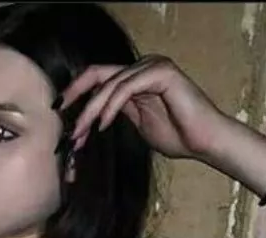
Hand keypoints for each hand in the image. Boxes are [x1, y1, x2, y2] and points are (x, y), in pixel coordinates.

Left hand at [59, 55, 228, 159]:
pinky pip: (127, 88)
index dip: (77, 92)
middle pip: (99, 75)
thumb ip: (118, 114)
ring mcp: (152, 67)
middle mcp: (142, 67)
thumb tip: (91, 120)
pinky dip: (110, 107)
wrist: (205, 141)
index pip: (98, 79)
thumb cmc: (178, 136)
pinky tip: (101, 124)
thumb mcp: (139, 124)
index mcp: (135, 78)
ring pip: (110, 84)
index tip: (60, 111)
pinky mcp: (161, 73)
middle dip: (76, 95)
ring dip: (91, 109)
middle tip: (60, 114)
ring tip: (81, 131)